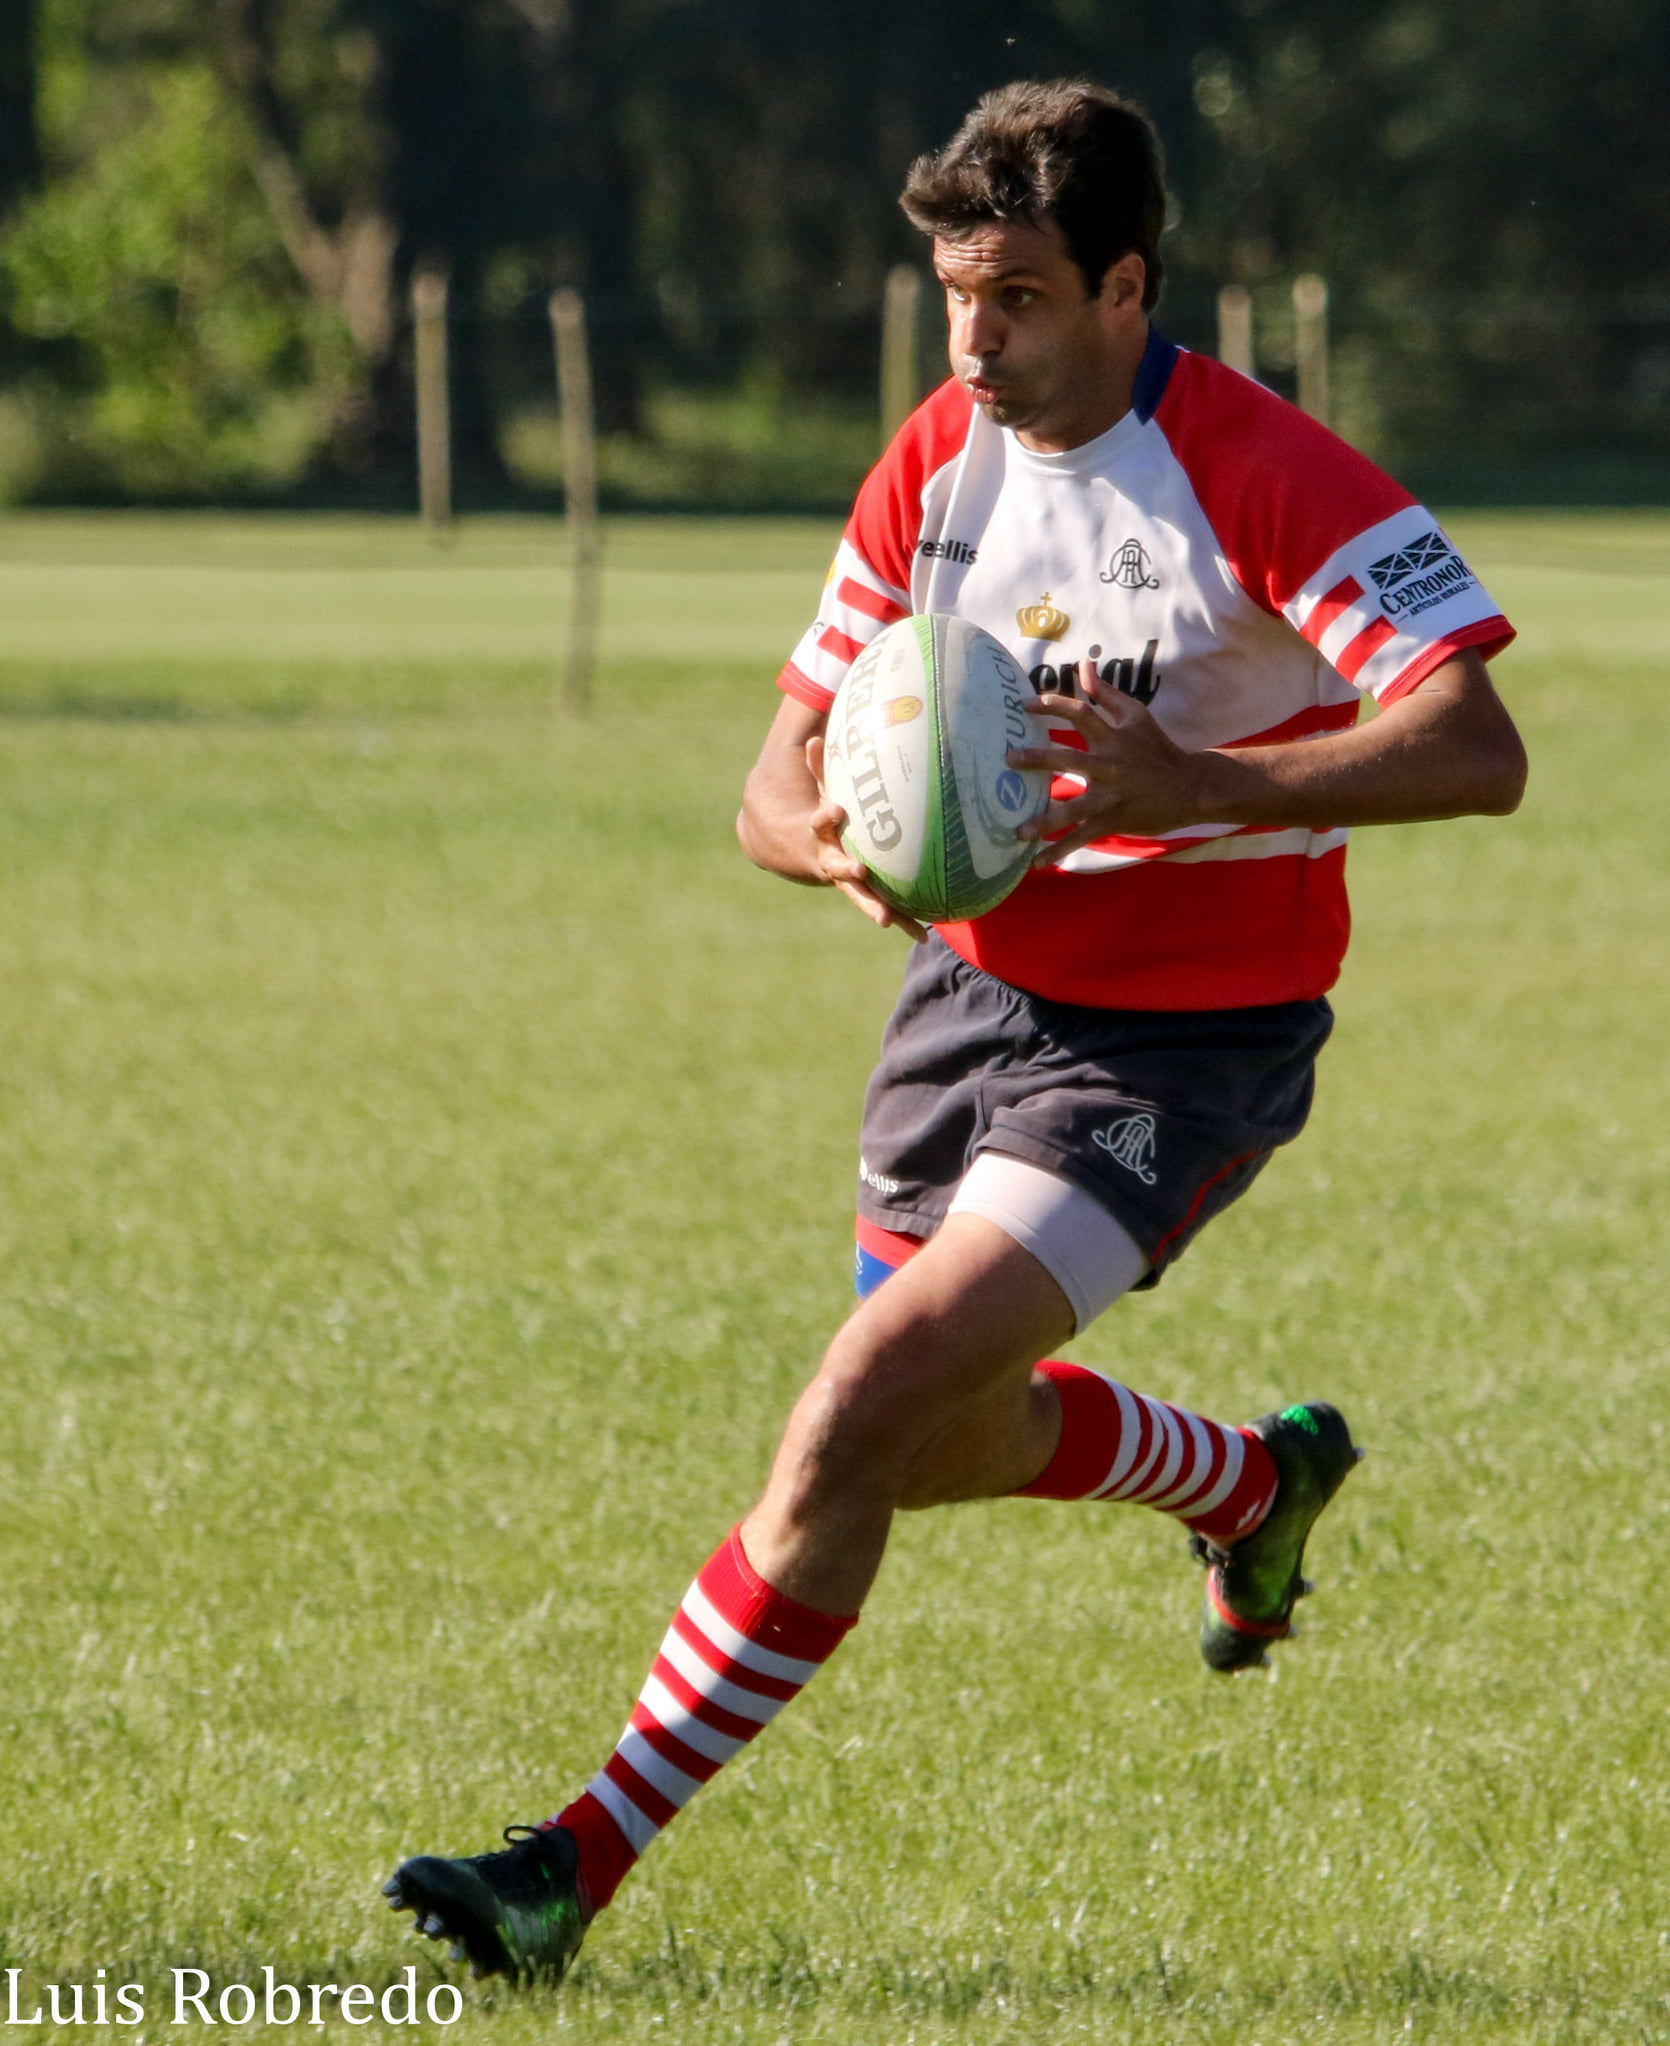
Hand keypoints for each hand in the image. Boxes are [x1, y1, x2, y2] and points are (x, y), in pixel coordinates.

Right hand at [805, 736, 928, 941]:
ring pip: (861, 896)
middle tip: (859, 871)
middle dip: (847, 870)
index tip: (834, 810)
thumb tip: (813, 737)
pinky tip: (923, 934)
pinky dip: (903, 922)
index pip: (820, 822)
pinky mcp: (865, 895)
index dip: (825, 816)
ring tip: (886, 920)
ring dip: (874, 907)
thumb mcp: (819, 790)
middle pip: (838, 868)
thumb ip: (819, 767)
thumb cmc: (822, 815)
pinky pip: (886, 908)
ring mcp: (847, 882)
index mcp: (822, 835)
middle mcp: (831, 861)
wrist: (803, 854)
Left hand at [1008, 659, 1205, 860]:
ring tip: (1017, 831)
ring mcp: (1111, 795)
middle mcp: (1110, 764)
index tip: (1025, 705)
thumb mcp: (1137, 715)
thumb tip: (1084, 664)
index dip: (1053, 705)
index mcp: (1113, 737)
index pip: (1080, 713)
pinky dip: (1059, 850)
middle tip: (1008, 759)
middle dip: (1037, 759)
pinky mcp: (1113, 820)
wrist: (1191, 787)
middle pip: (1068, 758)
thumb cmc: (1158, 749)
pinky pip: (1082, 836)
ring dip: (1044, 821)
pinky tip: (1036, 862)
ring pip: (1073, 809)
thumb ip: (1106, 693)